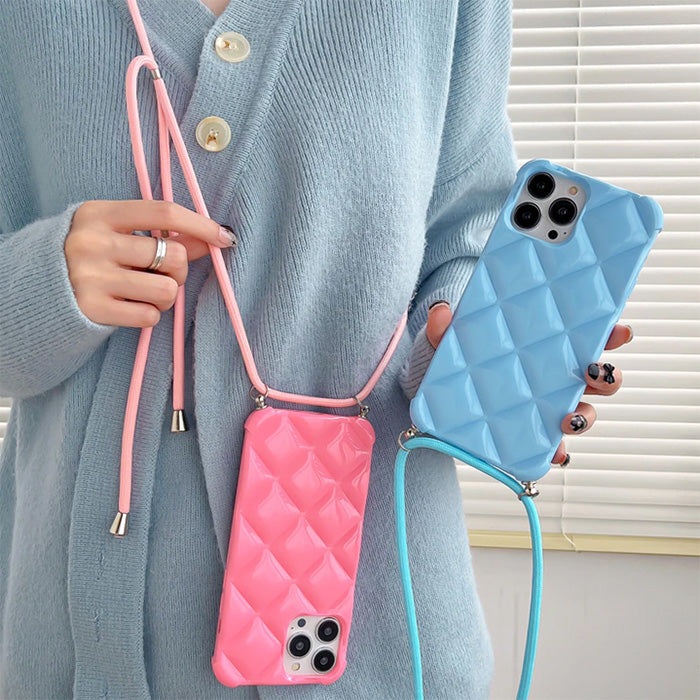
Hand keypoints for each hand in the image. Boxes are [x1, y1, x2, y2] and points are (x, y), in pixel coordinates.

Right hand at [65, 200, 236, 327]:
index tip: (224, 237)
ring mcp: (91, 277)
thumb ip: (163, 234)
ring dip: (167, 296)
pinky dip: (150, 314)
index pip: (164, 212)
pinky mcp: (93, 309)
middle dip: (180, 269)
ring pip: (167, 290)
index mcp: (99, 214)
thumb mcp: (118, 233)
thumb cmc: (91, 254)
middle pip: (173, 255)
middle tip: (163, 273)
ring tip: (147, 292)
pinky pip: (150, 316)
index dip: (201, 224)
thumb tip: (211, 237)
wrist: (38, 288)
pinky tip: (131, 306)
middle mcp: (92, 242)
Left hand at [425, 300, 633, 466]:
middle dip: (607, 377)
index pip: (587, 338)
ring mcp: (544, 406)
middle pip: (597, 378)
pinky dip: (556, 451)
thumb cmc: (455, 358)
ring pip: (582, 412)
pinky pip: (551, 446)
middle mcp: (554, 377)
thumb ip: (444, 328)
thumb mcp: (448, 339)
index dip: (610, 335)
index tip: (619, 332)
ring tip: (568, 418)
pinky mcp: (528, 434)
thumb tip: (441, 312)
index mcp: (546, 347)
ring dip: (585, 416)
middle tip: (594, 372)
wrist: (434, 392)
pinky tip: (552, 452)